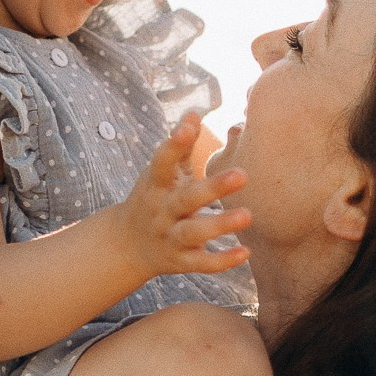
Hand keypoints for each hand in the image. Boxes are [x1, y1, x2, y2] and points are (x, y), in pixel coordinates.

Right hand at [110, 116, 249, 281]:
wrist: (128, 245)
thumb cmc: (155, 198)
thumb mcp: (161, 173)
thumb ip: (179, 145)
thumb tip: (194, 112)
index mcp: (156, 185)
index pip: (162, 163)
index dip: (174, 145)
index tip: (189, 127)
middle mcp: (161, 212)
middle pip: (185, 199)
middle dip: (212, 188)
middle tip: (242, 174)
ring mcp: (169, 238)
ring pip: (193, 233)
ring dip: (219, 226)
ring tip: (247, 215)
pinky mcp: (180, 262)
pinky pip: (201, 263)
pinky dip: (222, 260)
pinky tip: (246, 252)